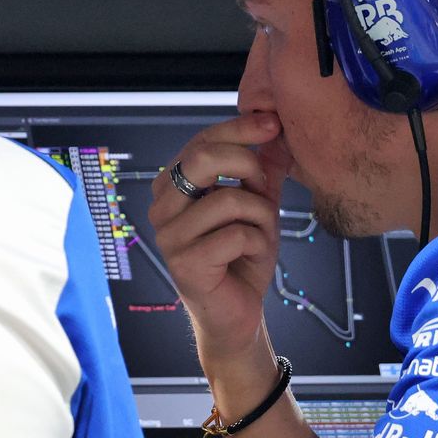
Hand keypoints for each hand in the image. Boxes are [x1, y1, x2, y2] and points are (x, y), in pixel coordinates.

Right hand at [148, 112, 287, 369]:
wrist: (237, 313)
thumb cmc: (241, 259)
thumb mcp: (257, 207)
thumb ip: (263, 172)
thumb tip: (276, 132)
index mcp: (173, 188)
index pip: (201, 143)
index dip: (239, 128)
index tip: (272, 124)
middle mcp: (162, 208)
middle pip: (203, 159)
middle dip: (247, 164)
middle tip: (265, 186)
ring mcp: (169, 236)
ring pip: (229, 199)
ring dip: (261, 216)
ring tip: (261, 235)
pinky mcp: (184, 263)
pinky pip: (236, 234)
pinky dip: (258, 243)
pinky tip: (251, 256)